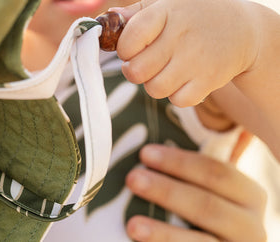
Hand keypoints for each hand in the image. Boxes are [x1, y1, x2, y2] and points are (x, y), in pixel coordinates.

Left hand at [112, 0, 257, 107]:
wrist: (244, 30)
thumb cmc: (194, 15)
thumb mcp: (168, 3)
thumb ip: (135, 12)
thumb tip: (103, 20)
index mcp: (167, 12)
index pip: (129, 38)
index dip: (123, 49)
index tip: (130, 48)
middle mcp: (181, 35)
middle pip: (137, 70)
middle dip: (134, 70)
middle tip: (144, 63)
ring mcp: (196, 60)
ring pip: (154, 88)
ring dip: (153, 83)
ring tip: (163, 70)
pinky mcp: (209, 80)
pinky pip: (178, 100)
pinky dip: (176, 94)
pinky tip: (182, 80)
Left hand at [125, 144, 266, 241]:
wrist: (214, 241)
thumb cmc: (205, 209)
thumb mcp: (210, 190)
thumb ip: (191, 172)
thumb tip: (148, 150)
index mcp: (250, 196)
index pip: (216, 172)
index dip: (179, 162)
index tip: (145, 153)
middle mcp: (251, 227)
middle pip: (207, 205)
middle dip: (167, 191)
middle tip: (132, 179)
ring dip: (164, 233)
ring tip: (133, 226)